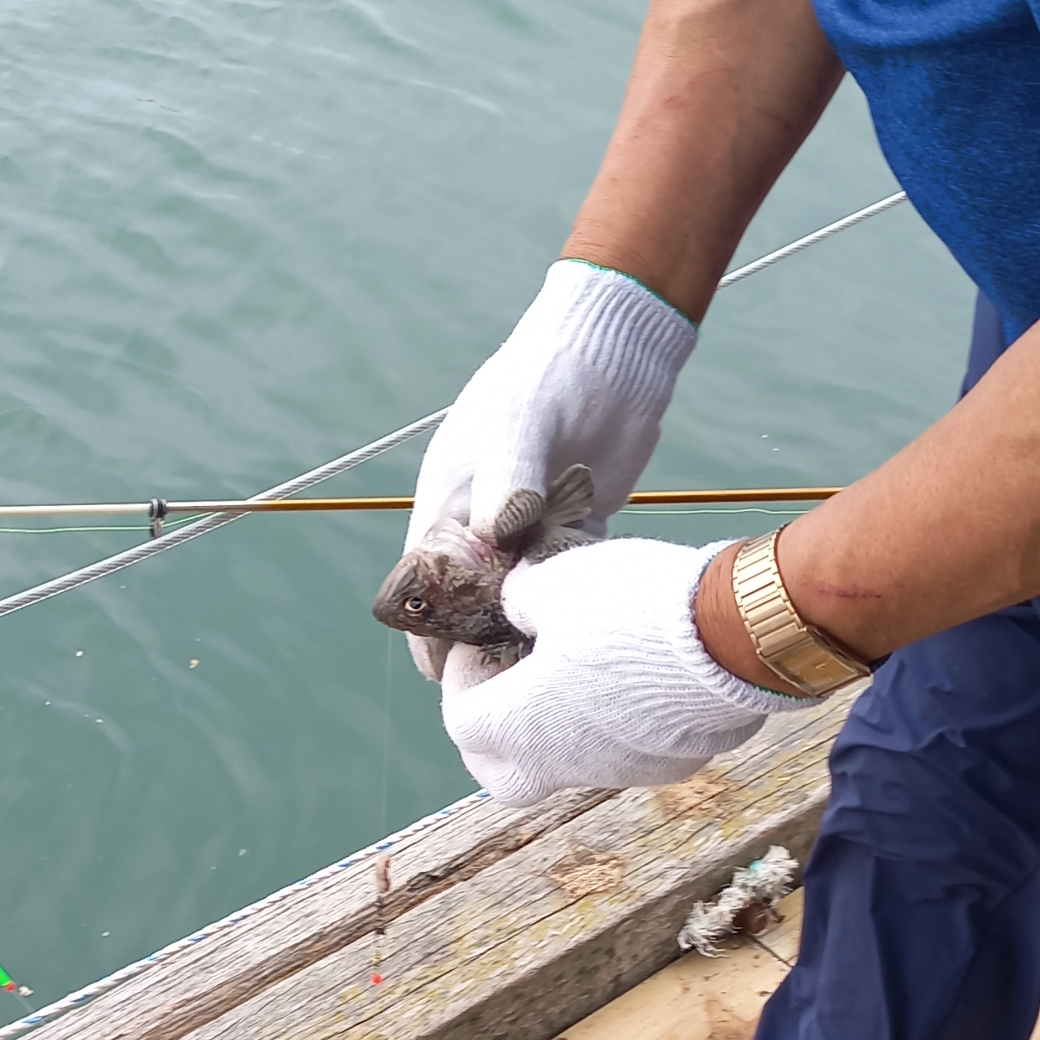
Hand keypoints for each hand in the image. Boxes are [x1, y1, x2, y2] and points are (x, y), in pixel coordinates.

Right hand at [403, 261, 696, 676]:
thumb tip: (496, 535)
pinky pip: (566, 578)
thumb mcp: (518, 423)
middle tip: (496, 689)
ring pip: (521, 593)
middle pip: (472, 595)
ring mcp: (530, 523)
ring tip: (540, 681)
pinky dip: (569, 606)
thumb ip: (506, 480)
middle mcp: (485, 516)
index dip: (428, 625)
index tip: (439, 672)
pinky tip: (584, 644)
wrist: (614, 350)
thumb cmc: (550, 375)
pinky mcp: (576, 523)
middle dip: (478, 639)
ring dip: (526, 629)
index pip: (425, 575)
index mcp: (450, 497)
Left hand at [440, 537, 813, 803]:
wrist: (735, 637)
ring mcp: (619, 771)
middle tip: (505, 692)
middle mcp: (564, 762)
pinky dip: (613, 730)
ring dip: (557, 731)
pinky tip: (633, 682)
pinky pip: (624, 757)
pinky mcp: (669, 768)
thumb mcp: (558, 579)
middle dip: (493, 741)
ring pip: (567, 768)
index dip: (459, 681)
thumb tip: (517, 603)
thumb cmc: (632, 606)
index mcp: (522, 723)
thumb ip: (522, 597)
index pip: (460, 723)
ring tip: (576, 673)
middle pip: (502, 779)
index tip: (478, 643)